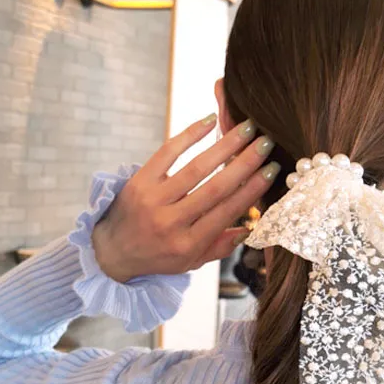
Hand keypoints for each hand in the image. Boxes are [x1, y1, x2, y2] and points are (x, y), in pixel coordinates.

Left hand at [91, 116, 277, 282]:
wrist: (110, 250)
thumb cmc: (157, 255)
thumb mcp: (190, 261)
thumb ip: (220, 246)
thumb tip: (251, 228)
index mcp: (188, 243)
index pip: (227, 212)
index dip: (252, 190)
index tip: (272, 170)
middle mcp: (171, 222)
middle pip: (215, 188)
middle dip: (245, 163)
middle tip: (267, 142)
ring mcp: (153, 200)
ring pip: (195, 168)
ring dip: (224, 145)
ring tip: (246, 127)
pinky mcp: (139, 181)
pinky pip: (167, 152)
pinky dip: (189, 134)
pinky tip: (210, 121)